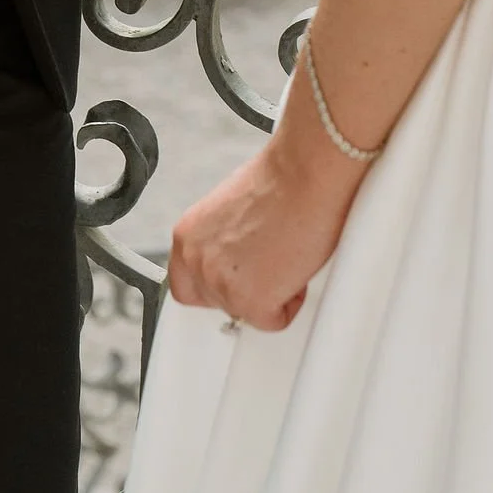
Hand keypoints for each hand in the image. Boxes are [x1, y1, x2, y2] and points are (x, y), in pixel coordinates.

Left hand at [167, 135, 361, 331]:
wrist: (306, 172)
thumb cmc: (282, 179)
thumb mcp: (232, 209)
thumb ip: (222, 240)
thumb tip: (236, 257)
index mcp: (187, 235)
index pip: (186, 285)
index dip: (217, 284)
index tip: (238, 277)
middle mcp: (196, 261)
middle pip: (218, 303)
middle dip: (246, 289)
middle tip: (270, 262)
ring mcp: (221, 284)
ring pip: (247, 312)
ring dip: (271, 293)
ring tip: (285, 253)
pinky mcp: (252, 302)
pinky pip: (274, 320)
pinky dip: (292, 301)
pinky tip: (296, 266)